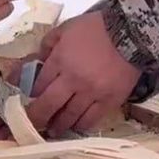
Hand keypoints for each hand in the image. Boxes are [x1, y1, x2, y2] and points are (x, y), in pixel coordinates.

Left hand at [28, 12, 140, 134]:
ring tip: (53, 130)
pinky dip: (80, 126)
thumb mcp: (65, 28)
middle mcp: (73, 80)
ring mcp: (92, 93)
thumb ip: (48, 44)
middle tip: (32, 124)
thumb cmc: (95, 28)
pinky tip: (75, 127)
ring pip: (69, 117)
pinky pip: (91, 120)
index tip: (28, 100)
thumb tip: (36, 61)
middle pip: (48, 105)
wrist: (130, 33)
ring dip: (58, 126)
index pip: (38, 85)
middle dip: (36, 117)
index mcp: (60, 60)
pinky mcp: (109, 102)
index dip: (30, 95)